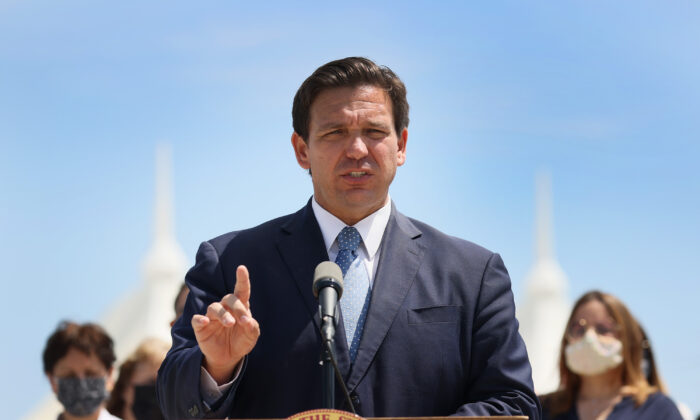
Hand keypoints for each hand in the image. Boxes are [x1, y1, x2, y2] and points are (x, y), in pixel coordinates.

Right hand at [192, 265, 260, 383]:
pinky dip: (200, 319)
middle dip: (238, 308)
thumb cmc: (241, 342)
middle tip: (244, 321)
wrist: (227, 358)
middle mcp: (225, 308)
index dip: (242, 279)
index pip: (241, 290)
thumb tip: (249, 322)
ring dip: (222, 314)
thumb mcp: (251, 337)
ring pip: (214, 308)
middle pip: (229, 299)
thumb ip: (252, 328)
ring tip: (230, 323)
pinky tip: (205, 322)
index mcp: (239, 307)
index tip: (241, 268)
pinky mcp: (201, 326)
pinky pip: (197, 319)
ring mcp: (212, 316)